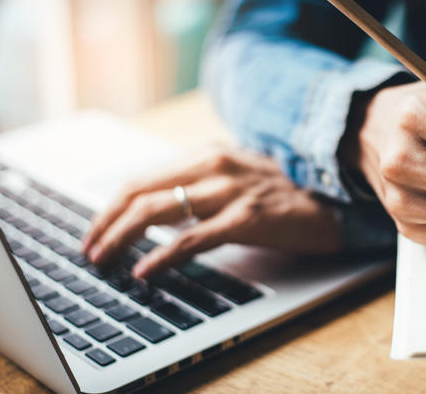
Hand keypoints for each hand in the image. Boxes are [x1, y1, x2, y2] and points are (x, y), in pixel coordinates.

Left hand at [82, 148, 339, 279]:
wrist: (336, 199)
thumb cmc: (284, 192)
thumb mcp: (237, 176)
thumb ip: (200, 184)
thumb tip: (158, 210)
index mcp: (208, 154)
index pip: (143, 178)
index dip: (111, 206)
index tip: (96, 230)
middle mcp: (214, 164)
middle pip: (140, 191)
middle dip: (106, 223)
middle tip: (90, 250)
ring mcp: (231, 190)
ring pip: (158, 210)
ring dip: (122, 237)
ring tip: (104, 260)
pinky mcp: (247, 217)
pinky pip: (192, 238)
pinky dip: (162, 256)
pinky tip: (146, 270)